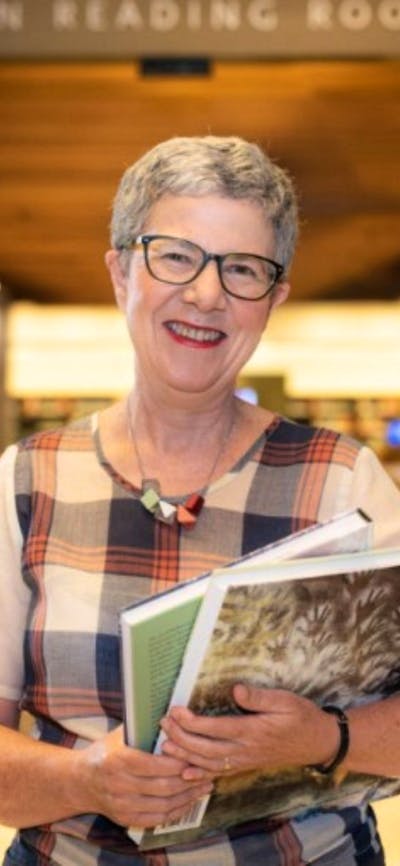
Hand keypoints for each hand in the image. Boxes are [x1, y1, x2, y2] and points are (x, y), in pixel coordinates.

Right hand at [76, 725, 212, 827]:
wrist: (81, 780)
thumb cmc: (106, 751)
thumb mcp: (121, 734)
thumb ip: (145, 727)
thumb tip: (175, 713)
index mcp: (118, 760)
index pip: (155, 765)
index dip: (178, 762)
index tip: (196, 756)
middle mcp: (119, 785)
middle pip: (163, 787)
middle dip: (189, 780)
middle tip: (208, 772)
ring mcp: (121, 805)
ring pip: (163, 805)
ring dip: (188, 797)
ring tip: (204, 786)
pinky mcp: (125, 819)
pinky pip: (157, 819)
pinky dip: (176, 811)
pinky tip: (189, 801)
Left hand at [160, 685, 338, 779]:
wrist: (318, 742)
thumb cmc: (302, 717)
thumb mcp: (285, 700)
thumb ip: (259, 698)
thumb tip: (236, 691)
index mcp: (253, 732)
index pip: (215, 729)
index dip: (192, 723)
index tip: (175, 712)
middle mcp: (246, 750)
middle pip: (206, 749)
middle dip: (181, 738)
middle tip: (163, 724)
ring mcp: (245, 761)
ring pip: (209, 763)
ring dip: (185, 755)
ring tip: (165, 745)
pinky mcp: (247, 765)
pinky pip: (220, 773)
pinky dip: (200, 774)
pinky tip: (185, 773)